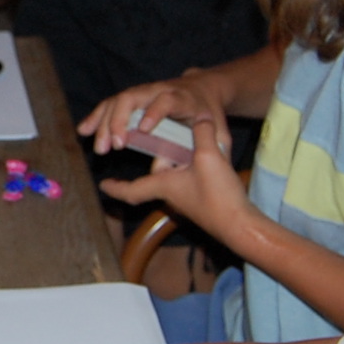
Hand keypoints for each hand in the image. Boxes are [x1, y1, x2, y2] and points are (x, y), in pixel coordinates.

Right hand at [78, 70, 234, 157]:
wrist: (203, 89)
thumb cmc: (210, 115)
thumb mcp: (215, 134)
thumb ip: (200, 152)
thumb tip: (167, 170)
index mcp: (183, 98)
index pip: (166, 101)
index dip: (155, 112)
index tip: (144, 129)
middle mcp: (159, 90)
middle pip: (133, 97)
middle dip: (120, 120)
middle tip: (115, 146)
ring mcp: (143, 92)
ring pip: (118, 101)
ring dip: (104, 122)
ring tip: (99, 147)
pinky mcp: (132, 97)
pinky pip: (110, 104)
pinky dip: (96, 116)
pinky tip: (84, 130)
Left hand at [98, 111, 254, 244]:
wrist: (241, 225)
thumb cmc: (218, 197)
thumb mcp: (208, 156)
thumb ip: (201, 133)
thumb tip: (199, 117)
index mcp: (163, 186)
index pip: (131, 189)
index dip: (115, 188)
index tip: (102, 186)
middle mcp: (171, 194)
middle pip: (155, 175)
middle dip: (156, 158)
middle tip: (156, 141)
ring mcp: (187, 198)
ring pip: (174, 174)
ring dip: (176, 159)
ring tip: (189, 141)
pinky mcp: (203, 199)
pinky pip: (190, 178)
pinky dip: (191, 166)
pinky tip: (208, 155)